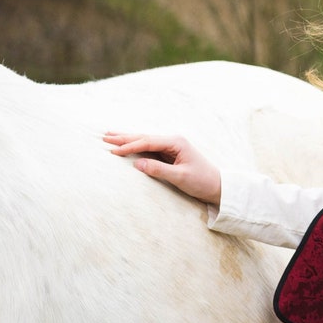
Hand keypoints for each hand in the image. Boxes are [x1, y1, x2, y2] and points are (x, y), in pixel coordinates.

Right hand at [103, 132, 220, 206]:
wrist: (218, 186)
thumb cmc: (202, 181)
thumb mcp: (180, 177)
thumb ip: (159, 170)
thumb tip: (137, 163)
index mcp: (176, 142)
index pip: (148, 142)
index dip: (130, 146)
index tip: (114, 151)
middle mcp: (173, 141)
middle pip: (144, 137)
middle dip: (124, 137)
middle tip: (105, 137)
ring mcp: (171, 146)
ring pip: (145, 140)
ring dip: (128, 139)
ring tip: (111, 136)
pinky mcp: (170, 154)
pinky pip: (149, 148)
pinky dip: (136, 146)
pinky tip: (127, 144)